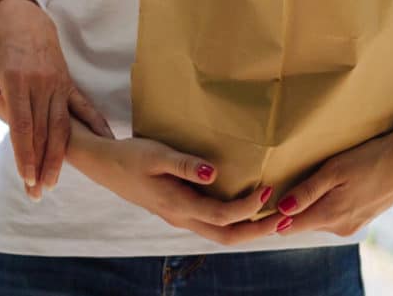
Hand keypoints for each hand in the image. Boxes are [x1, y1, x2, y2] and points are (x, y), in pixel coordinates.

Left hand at [0, 0, 112, 198]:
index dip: (26, 154)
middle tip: (37, 193)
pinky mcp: (69, 83)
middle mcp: (41, 84)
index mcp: (17, 82)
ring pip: (63, 126)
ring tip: (53, 182)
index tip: (27, 178)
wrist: (23, 17)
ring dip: (59, 157)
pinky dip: (95, 127)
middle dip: (41, 165)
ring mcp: (59, 84)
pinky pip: (84, 108)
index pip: (23, 127)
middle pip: (44, 133)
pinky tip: (105, 144)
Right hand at [69, 132, 274, 244]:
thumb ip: (186, 165)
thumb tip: (214, 173)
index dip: (248, 207)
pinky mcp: (181, 212)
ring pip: (221, 235)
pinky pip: (214, 225)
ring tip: (275, 217)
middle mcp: (181, 218)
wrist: (105, 166)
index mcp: (177, 205)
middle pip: (227, 237)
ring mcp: (181, 218)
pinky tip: (248, 209)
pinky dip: (236, 222)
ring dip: (250, 229)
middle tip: (286, 218)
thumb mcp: (157, 154)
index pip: (222, 216)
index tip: (268, 189)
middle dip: (259, 231)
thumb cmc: (131, 156)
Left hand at [271, 126, 392, 236]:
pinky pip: (335, 215)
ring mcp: (354, 224)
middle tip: (276, 187)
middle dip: (289, 210)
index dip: (271, 216)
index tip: (258, 202)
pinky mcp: (364, 217)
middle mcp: (340, 227)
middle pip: (303, 223)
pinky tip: (332, 186)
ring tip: (304, 184)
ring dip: (310, 206)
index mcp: (330, 216)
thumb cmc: (371, 158)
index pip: (289, 226)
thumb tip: (280, 210)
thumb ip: (306, 192)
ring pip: (319, 218)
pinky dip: (327, 204)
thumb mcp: (335, 170)